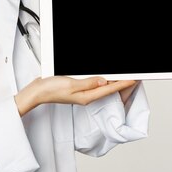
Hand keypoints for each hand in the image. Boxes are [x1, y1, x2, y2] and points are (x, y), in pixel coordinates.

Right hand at [14, 76, 136, 115]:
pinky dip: (100, 79)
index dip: (123, 83)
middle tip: (132, 76)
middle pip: (108, 89)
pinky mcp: (76, 88)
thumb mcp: (71, 84)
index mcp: (86, 96)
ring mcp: (81, 93)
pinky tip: (102, 76)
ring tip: (122, 75)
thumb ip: (88, 83)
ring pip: (101, 86)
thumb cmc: (50, 90)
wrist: (37, 92)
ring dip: (111, 80)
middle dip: (120, 82)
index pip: (109, 89)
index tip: (134, 79)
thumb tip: (104, 81)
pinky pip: (92, 84)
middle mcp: (86, 96)